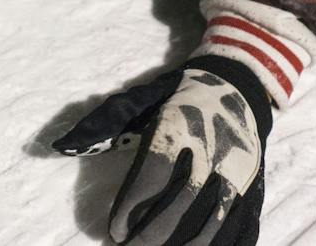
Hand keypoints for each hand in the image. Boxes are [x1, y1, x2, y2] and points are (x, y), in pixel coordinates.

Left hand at [53, 57, 271, 245]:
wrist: (238, 86)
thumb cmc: (178, 98)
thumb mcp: (140, 100)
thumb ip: (102, 124)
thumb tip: (61, 146)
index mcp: (178, 125)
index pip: (154, 173)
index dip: (132, 206)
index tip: (114, 231)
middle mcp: (211, 149)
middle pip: (181, 202)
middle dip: (152, 234)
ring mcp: (237, 170)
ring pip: (213, 220)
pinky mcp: (253, 185)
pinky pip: (241, 225)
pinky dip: (221, 245)